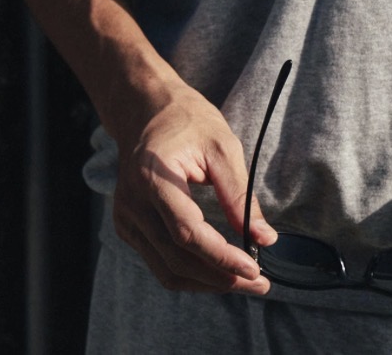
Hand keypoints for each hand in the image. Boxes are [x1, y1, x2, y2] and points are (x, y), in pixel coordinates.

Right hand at [111, 82, 277, 294]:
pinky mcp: (128, 226)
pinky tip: (217, 270)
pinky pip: (159, 262)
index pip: (187, 233)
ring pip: (166, 269)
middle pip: (176, 259)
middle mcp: (132, 204)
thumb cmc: (187, 120)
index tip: (254, 268)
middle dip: (220, 277)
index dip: (221, 257)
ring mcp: (126, 218)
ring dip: (207, 282)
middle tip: (260, 283)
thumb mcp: (221, 146)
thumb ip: (240, 194)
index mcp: (153, 178)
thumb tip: (265, 238)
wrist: (145, 109)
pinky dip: (190, 272)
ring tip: (243, 282)